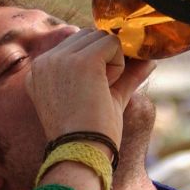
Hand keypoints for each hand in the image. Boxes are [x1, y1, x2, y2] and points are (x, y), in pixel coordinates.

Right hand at [26, 29, 154, 145]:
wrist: (82, 153)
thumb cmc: (91, 134)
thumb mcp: (106, 98)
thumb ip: (124, 75)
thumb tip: (150, 60)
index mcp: (39, 71)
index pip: (76, 44)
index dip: (95, 63)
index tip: (88, 94)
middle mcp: (44, 61)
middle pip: (89, 36)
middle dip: (104, 59)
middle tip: (97, 93)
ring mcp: (61, 59)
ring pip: (102, 38)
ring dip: (112, 62)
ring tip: (99, 92)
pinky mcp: (82, 60)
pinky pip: (114, 44)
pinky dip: (119, 65)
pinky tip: (106, 88)